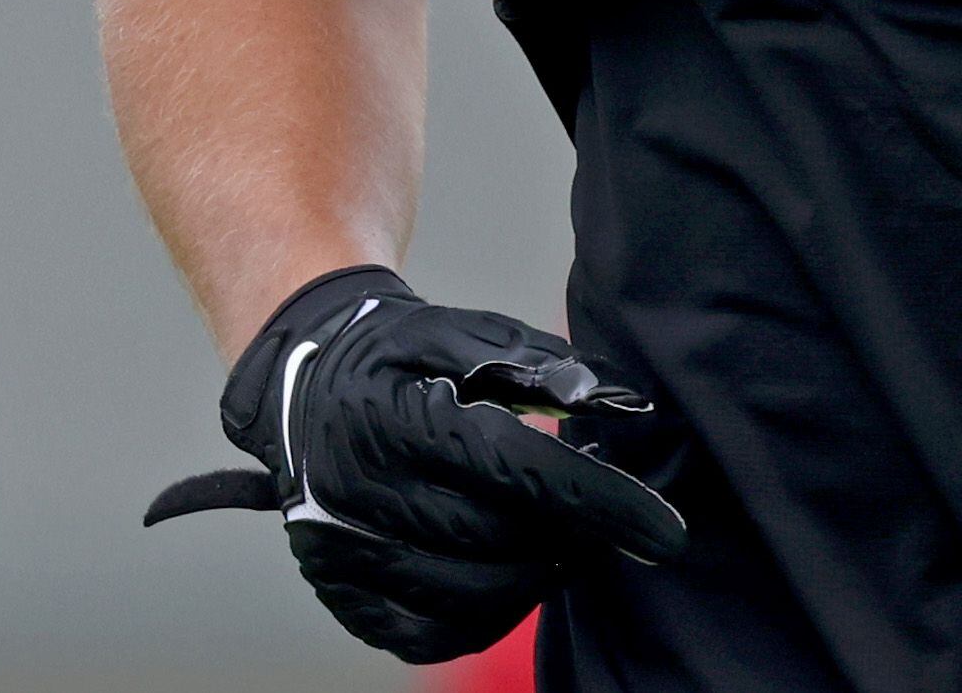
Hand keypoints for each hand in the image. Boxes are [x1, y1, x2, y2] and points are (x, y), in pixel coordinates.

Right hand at [145, 265, 685, 662]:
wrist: (297, 389)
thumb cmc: (392, 355)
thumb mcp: (452, 328)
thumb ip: (533, 358)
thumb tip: (616, 398)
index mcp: (390, 416)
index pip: (513, 468)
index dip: (595, 499)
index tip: (663, 528)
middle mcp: (357, 491)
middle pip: (497, 538)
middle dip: (573, 536)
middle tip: (613, 521)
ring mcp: (343, 552)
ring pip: (469, 594)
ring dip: (539, 576)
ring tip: (571, 543)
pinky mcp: (342, 594)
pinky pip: (431, 633)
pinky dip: (490, 616)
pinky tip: (519, 578)